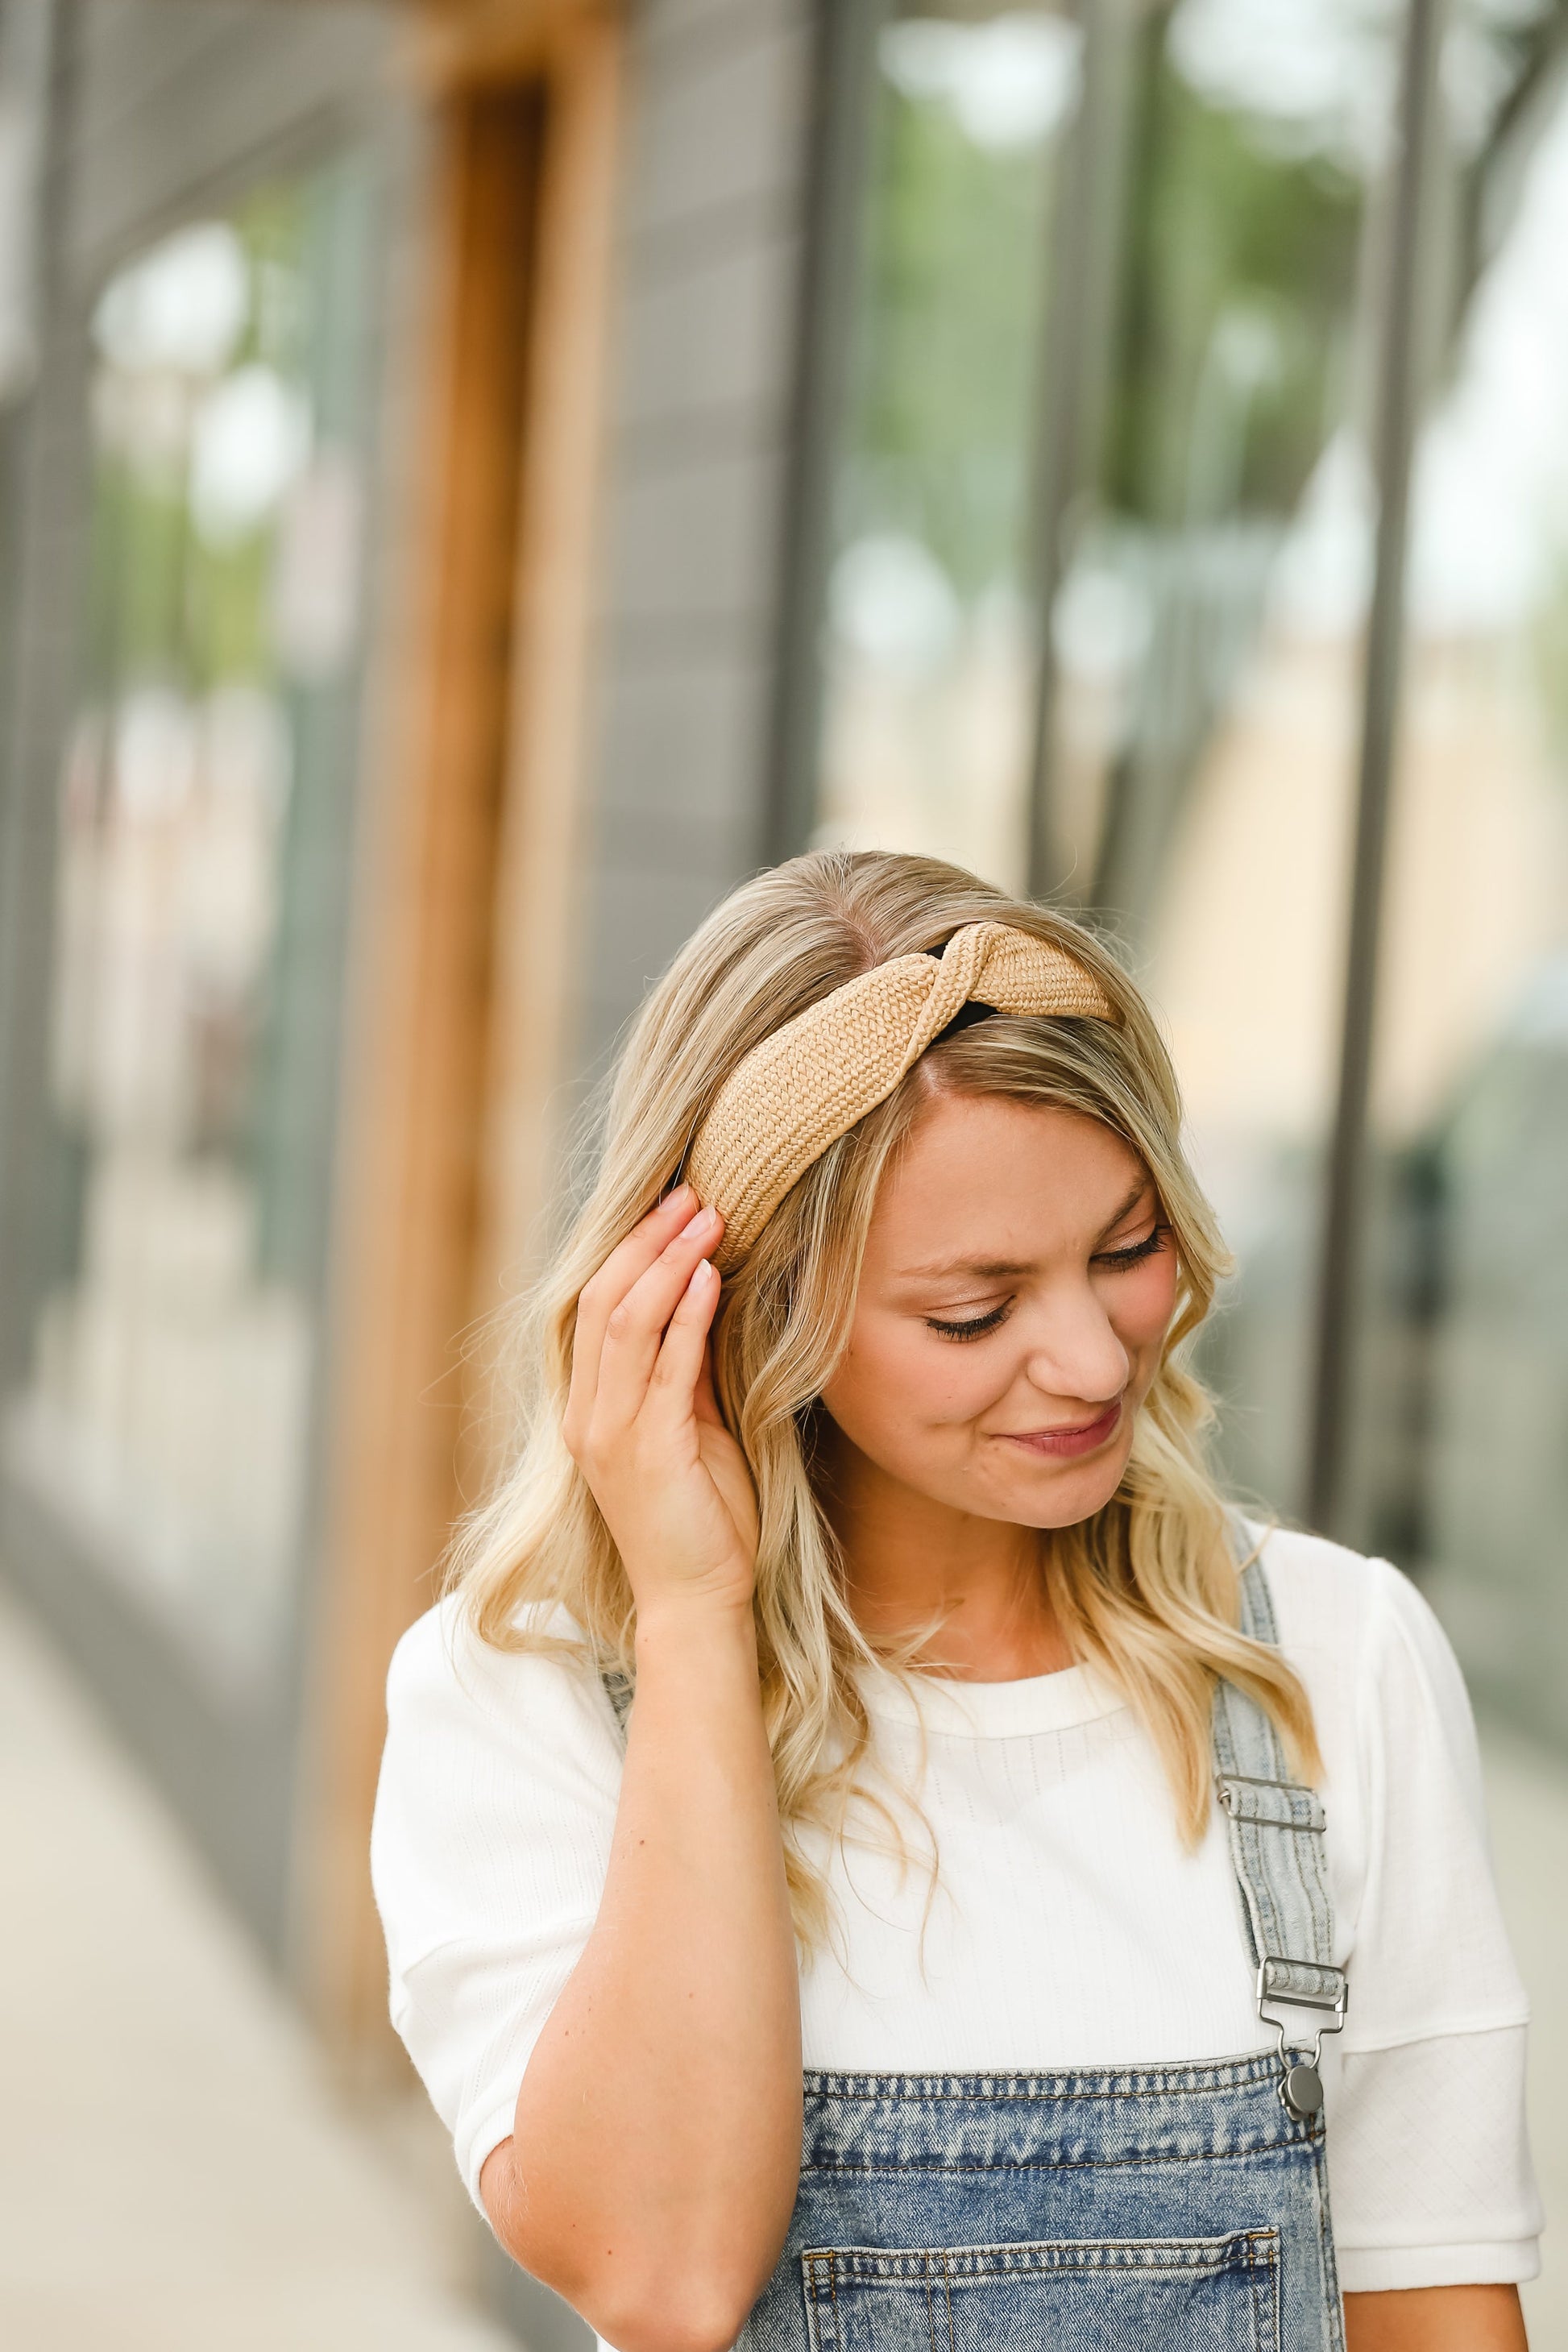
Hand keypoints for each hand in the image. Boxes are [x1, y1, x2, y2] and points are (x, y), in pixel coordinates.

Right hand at [564, 1186, 759, 1618]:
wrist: (698, 1599)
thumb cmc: (702, 1517)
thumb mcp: (691, 1427)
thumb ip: (685, 1369)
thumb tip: (704, 1297)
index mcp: (590, 1408)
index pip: (597, 1308)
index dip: (631, 1250)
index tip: (673, 1207)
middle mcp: (588, 1414)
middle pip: (602, 1300)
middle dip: (647, 1240)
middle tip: (691, 1193)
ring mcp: (610, 1433)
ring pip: (625, 1322)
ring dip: (669, 1262)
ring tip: (707, 1217)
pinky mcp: (648, 1449)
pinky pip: (664, 1366)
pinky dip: (687, 1314)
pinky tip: (711, 1276)